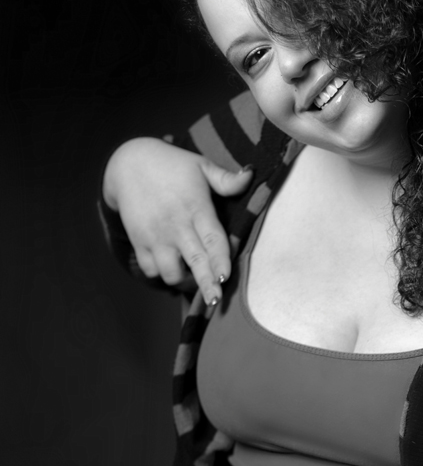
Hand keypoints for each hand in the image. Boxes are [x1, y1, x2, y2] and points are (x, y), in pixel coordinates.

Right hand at [102, 137, 252, 304]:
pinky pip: (151, 270)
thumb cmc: (173, 166)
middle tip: (215, 300)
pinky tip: (175, 268)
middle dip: (206, 284)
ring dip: (185, 280)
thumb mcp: (201, 166)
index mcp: (195, 207)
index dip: (220, 260)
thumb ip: (226, 179)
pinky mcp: (139, 242)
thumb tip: (251, 175)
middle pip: (194, 262)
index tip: (226, 277)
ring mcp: (155, 236)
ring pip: (170, 272)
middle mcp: (175, 225)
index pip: (212, 239)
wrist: (128, 165)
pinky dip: (163, 274)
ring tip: (197, 280)